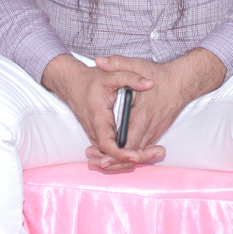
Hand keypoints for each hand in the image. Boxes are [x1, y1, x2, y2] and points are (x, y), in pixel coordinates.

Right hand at [42, 54, 154, 170]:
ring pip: (114, 156)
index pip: (107, 144)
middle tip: (159, 153)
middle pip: (113, 156)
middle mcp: (97, 132)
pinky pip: (114, 152)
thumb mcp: (110, 75)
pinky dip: (128, 154)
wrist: (74, 85)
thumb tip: (150, 83)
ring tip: (158, 152)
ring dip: (134, 158)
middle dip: (135, 158)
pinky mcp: (102, 137)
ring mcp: (98, 136)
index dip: (120, 154)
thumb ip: (130, 78)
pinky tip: (148, 151)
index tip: (136, 156)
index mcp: (99, 119)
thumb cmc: (91, 81)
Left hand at [88, 49, 225, 170]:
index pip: (130, 142)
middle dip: (115, 161)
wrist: (182, 82)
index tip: (102, 159)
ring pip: (138, 153)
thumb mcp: (137, 64)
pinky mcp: (156, 132)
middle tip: (96, 163)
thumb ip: (117, 63)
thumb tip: (99, 61)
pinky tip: (117, 154)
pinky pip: (143, 148)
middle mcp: (150, 127)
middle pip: (133, 154)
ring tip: (101, 161)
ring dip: (122, 159)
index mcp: (143, 114)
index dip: (116, 153)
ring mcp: (154, 131)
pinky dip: (130, 154)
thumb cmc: (160, 75)